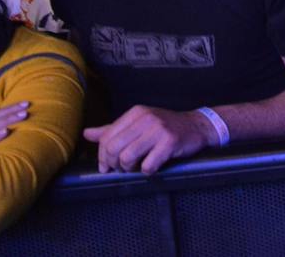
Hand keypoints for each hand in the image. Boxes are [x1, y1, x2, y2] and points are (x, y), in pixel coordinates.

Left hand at [84, 105, 213, 174]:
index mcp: (135, 113)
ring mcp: (158, 130)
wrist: (197, 126)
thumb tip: (87, 133)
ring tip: (136, 168)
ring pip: (127, 157)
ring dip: (129, 169)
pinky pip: (148, 165)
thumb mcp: (139, 124)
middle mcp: (146, 118)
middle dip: (114, 164)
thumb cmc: (165, 127)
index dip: (102, 156)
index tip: (107, 166)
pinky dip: (147, 171)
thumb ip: (113, 130)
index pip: (106, 137)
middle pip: (114, 149)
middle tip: (122, 169)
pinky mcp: (169, 142)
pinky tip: (152, 166)